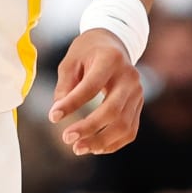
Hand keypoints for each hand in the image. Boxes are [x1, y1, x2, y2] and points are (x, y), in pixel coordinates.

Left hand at [49, 29, 142, 155]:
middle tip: (67, 138)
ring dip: (100, 141)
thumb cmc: (88, 52)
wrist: (114, 44)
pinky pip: (130, 130)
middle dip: (89, 128)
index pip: (91, 87)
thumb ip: (65, 85)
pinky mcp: (139, 105)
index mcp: (110, 60)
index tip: (53, 117)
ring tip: (78, 148)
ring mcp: (137, 92)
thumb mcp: (71, 60)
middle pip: (112, 110)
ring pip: (124, 125)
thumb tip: (59, 112)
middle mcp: (129, 77)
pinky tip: (95, 148)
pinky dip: (113, 143)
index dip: (72, 104)